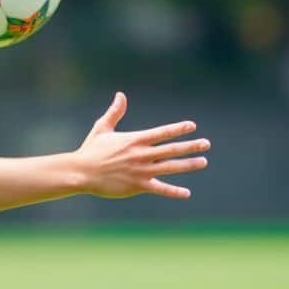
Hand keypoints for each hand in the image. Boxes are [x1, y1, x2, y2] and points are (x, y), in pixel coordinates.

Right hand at [76, 92, 209, 198]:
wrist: (81, 172)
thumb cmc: (91, 150)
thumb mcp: (102, 128)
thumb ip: (115, 112)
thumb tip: (121, 95)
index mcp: (135, 140)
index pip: (162, 132)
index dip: (178, 129)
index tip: (192, 126)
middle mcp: (141, 154)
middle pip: (171, 149)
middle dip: (191, 146)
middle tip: (207, 144)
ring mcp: (141, 171)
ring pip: (170, 167)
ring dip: (188, 164)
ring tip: (203, 161)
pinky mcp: (138, 186)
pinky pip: (160, 188)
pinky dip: (174, 191)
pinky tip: (186, 193)